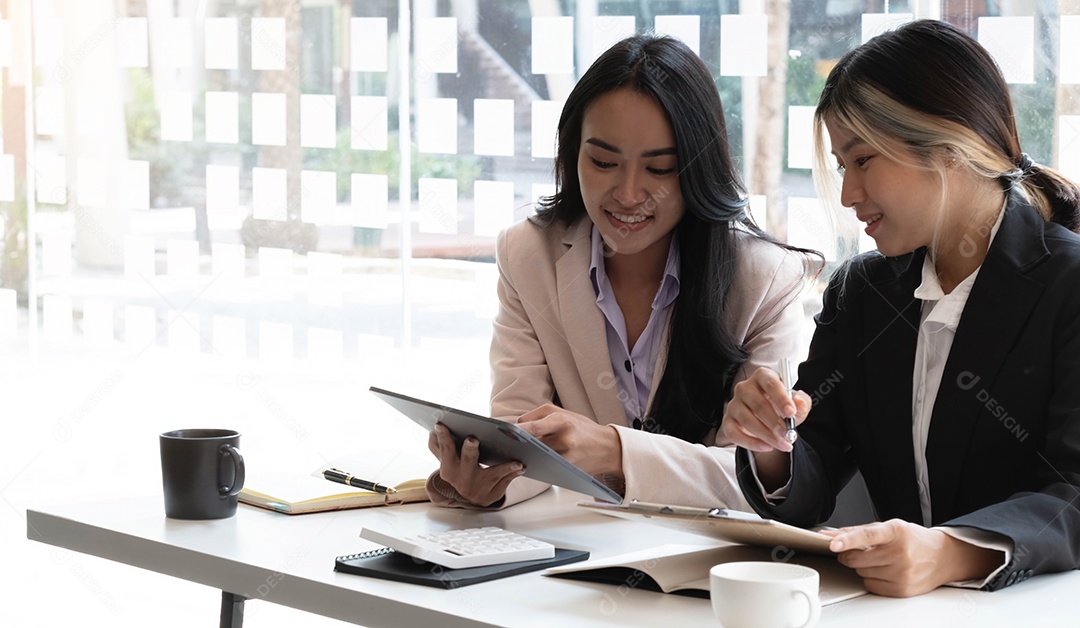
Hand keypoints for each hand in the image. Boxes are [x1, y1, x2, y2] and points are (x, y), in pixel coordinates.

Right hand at [427, 423, 523, 506]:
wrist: (471, 495)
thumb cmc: (461, 470)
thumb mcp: (448, 460)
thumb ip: (439, 447)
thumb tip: (432, 430)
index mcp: (448, 468)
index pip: (444, 450)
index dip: (443, 437)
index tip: (441, 425)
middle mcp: (461, 479)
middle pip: (467, 460)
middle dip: (469, 450)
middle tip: (473, 439)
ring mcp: (477, 489)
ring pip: (492, 474)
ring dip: (504, 467)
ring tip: (516, 460)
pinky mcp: (491, 495)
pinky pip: (505, 482)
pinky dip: (513, 473)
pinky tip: (521, 466)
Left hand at [515, 403, 622, 477]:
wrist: (608, 448)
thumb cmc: (583, 428)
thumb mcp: (564, 413)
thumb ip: (539, 416)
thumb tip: (516, 425)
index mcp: (563, 421)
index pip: (534, 427)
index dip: (518, 430)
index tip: (503, 431)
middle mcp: (564, 439)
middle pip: (532, 444)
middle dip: (520, 444)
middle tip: (505, 442)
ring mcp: (565, 457)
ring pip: (537, 457)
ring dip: (527, 454)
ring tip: (518, 450)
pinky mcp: (566, 470)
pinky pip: (545, 467)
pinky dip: (537, 463)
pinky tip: (531, 460)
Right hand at [721, 367, 811, 452]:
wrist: (768, 419)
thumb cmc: (782, 406)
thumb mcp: (796, 403)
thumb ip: (801, 402)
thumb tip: (799, 403)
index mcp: (763, 376)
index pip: (770, 384)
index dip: (781, 398)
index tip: (791, 413)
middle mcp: (745, 388)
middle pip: (758, 404)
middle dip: (775, 422)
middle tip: (788, 435)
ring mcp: (734, 404)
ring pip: (746, 420)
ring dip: (766, 435)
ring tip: (782, 444)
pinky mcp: (727, 421)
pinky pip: (734, 433)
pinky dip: (750, 443)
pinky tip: (766, 447)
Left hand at [823, 519, 1003, 596]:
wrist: (943, 557)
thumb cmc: (913, 539)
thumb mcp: (890, 527)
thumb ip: (860, 530)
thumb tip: (831, 535)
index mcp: (896, 532)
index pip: (867, 535)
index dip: (847, 540)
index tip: (833, 543)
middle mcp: (900, 553)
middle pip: (857, 559)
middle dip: (849, 555)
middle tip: (854, 551)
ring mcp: (902, 573)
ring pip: (861, 573)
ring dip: (862, 567)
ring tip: (879, 560)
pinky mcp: (902, 589)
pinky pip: (870, 586)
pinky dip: (871, 579)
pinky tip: (884, 571)